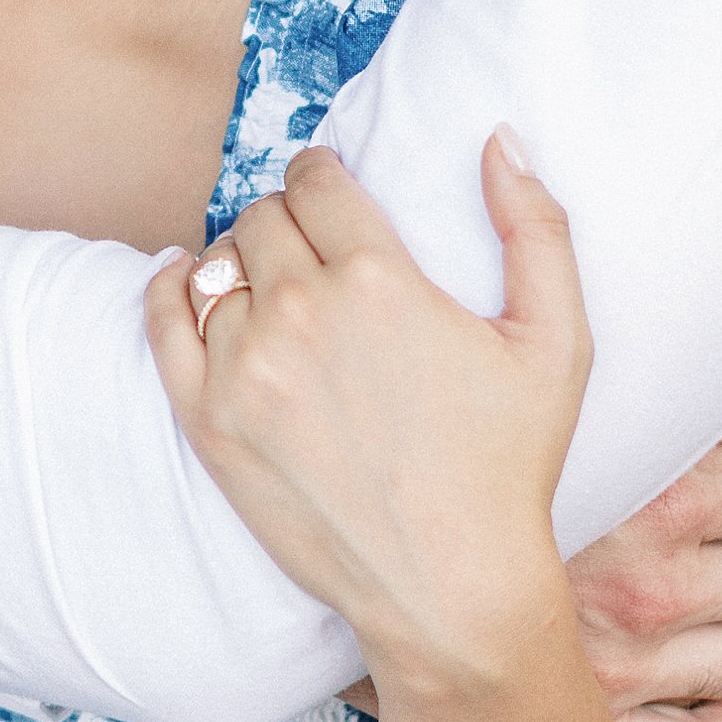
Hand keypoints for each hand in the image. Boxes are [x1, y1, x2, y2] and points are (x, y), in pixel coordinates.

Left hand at [145, 135, 586, 690]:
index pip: (316, 180)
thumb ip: (537, 227)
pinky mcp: (208, 420)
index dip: (322, 177)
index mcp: (380, 277)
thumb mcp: (558, 342)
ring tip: (271, 286)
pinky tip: (185, 279)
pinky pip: (162, 320)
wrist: (447, 585)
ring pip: (216, 265)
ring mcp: (245, 368)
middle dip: (287, 220)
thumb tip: (500, 136)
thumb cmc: (508, 465)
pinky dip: (169, 289)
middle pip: (263, 218)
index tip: (328, 193)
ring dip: (241, 263)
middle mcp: (302, 311)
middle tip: (310, 249)